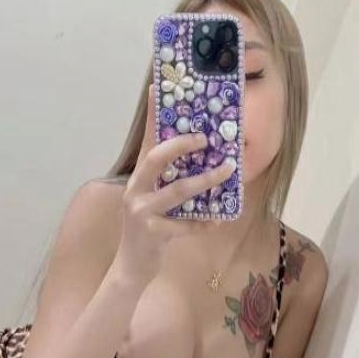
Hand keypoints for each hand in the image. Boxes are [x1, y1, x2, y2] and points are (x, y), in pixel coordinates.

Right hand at [113, 84, 234, 283]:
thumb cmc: (149, 227)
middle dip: (181, 145)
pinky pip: (185, 225)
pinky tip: (219, 219)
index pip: (146, 140)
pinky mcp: (152, 233)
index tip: (156, 90)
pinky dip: (204, 222)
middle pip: (155, 159)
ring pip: (177, 190)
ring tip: (227, 171)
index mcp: (138, 177)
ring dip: (205, 181)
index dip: (152, 117)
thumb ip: (169, 180)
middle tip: (205, 138)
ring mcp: (141, 211)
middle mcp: (135, 189)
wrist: (132, 267)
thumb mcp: (154, 199)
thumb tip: (202, 159)